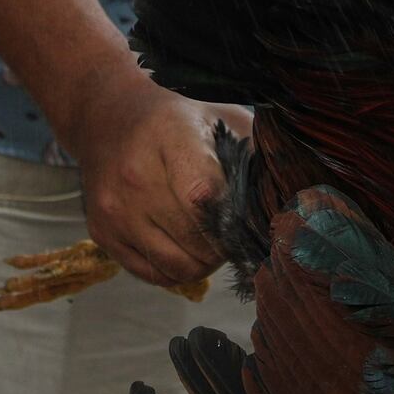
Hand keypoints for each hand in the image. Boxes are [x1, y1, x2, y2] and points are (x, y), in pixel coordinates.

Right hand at [60, 68, 243, 291]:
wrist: (106, 118)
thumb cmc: (176, 121)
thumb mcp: (220, 119)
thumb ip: (254, 154)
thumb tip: (292, 195)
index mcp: (169, 137)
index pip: (204, 197)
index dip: (233, 220)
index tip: (247, 219)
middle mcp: (134, 176)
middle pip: (196, 241)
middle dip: (225, 246)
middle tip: (231, 232)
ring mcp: (114, 209)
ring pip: (178, 268)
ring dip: (203, 263)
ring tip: (208, 241)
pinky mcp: (101, 233)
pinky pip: (154, 275)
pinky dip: (176, 270)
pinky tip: (183, 245)